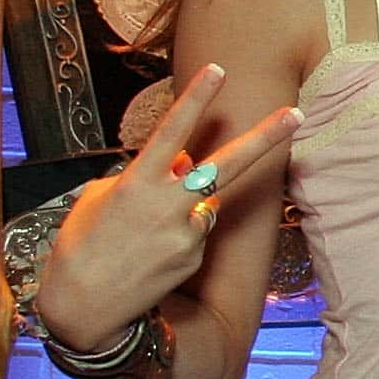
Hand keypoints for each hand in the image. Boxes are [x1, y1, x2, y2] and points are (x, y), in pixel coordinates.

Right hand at [29, 63, 300, 353]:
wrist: (83, 310)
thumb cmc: (81, 246)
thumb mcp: (99, 198)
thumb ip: (144, 174)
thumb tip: (181, 162)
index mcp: (136, 182)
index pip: (172, 130)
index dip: (196, 98)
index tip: (218, 69)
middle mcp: (167, 205)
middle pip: (225, 164)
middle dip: (264, 137)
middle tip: (296, 113)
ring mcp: (186, 234)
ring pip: (206, 201)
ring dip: (189, 205)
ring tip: (145, 234)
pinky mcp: (195, 258)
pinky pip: (198, 232)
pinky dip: (182, 234)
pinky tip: (152, 254)